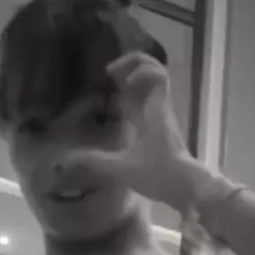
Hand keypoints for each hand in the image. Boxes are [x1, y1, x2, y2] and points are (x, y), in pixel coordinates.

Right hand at [66, 52, 206, 212]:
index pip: (156, 72)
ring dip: (134, 86)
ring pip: (153, 90)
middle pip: (155, 74)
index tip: (114, 74)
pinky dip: (137, 103)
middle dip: (133, 69)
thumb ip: (95, 163)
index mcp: (155, 109)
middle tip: (110, 77)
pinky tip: (121, 115)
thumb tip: (65, 162)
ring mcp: (165, 119)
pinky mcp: (165, 132)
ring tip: (112, 92)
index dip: (136, 65)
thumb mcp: (123, 169)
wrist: (188, 189)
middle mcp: (162, 108)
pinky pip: (151, 106)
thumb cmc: (159, 174)